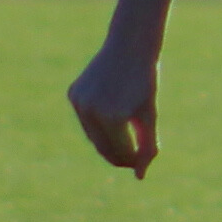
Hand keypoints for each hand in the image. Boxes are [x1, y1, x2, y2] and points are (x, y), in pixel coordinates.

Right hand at [66, 41, 160, 175]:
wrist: (129, 45)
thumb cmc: (145, 81)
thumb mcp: (149, 114)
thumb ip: (147, 146)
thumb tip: (140, 176)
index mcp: (114, 118)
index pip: (120, 154)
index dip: (132, 161)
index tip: (141, 160)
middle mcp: (92, 111)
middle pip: (103, 147)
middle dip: (118, 155)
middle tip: (132, 156)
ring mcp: (79, 102)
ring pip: (92, 135)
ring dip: (107, 141)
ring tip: (124, 135)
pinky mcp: (73, 94)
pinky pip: (85, 118)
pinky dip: (97, 122)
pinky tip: (110, 113)